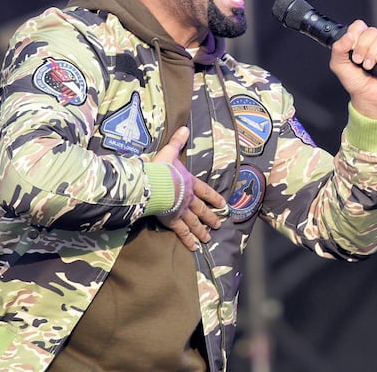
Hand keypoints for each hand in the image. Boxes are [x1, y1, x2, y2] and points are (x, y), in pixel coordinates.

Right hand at [153, 126, 227, 250]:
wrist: (153, 184)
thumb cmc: (161, 169)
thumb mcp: (170, 152)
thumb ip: (177, 142)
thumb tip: (184, 128)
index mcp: (189, 183)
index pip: (206, 191)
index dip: (214, 198)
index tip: (223, 205)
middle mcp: (188, 198)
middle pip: (202, 209)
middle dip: (211, 217)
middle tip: (219, 224)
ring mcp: (181, 211)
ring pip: (195, 223)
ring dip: (202, 230)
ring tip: (208, 238)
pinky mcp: (172, 221)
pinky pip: (182, 232)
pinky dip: (188, 239)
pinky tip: (194, 247)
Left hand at [329, 20, 376, 118]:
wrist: (367, 97)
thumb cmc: (355, 81)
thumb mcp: (339, 65)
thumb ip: (338, 49)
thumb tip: (348, 36)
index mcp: (360, 41)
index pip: (359, 26)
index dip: (355, 34)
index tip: (351, 48)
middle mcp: (374, 42)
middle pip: (371, 31)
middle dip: (362, 47)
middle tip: (358, 61)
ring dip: (372, 53)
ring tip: (368, 66)